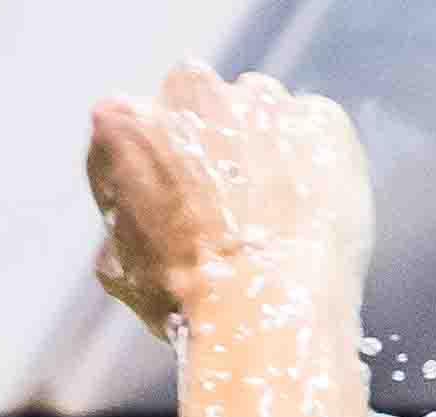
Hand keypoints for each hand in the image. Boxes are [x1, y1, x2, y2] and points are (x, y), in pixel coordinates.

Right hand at [87, 64, 371, 336]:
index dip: (147, 165)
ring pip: (257, 110)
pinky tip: (305, 207)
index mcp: (124, 123)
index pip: (128, 127)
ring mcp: (260, 99)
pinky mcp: (318, 117)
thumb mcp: (117, 267)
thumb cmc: (182, 296)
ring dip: (259, 143)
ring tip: (268, 208)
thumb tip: (137, 215)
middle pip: (194, 100)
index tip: (164, 197)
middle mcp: (190, 92)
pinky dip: (309, 158)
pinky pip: (311, 129)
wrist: (263, 305)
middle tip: (218, 197)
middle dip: (204, 136)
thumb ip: (123, 218)